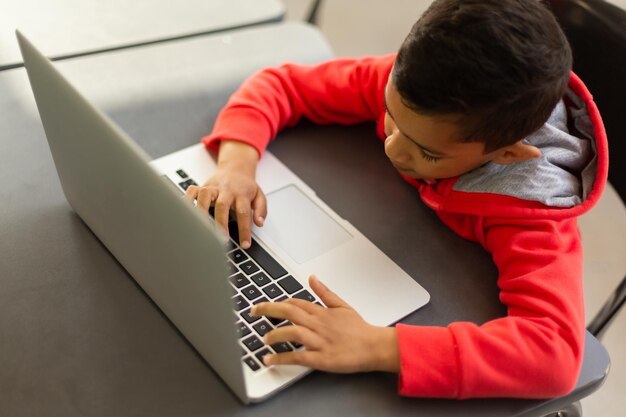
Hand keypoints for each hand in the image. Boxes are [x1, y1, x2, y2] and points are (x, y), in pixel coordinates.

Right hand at [184, 141, 265, 248]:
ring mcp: (212, 188)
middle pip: (222, 205)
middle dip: (221, 223)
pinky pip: (192, 191)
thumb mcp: (259, 195)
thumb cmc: (245, 185)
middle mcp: (226, 190)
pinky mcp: (202, 186)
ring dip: (202, 212)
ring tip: (201, 229)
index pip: (244, 213)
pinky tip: (186, 213)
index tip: (245, 244)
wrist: (236, 167)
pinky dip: (187, 200)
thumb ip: (261, 209)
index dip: (244, 230)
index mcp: (241, 194)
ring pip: (204, 196)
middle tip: (221, 239)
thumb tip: (259, 223)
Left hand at [251, 275, 400, 372]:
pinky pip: (298, 357)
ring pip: (292, 333)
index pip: (296, 303)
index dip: (279, 304)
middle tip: (253, 311)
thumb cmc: (360, 329)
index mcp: (322, 312)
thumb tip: (312, 278)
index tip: (268, 306)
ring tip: (264, 338)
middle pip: (289, 312)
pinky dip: (282, 358)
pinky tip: (270, 360)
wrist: (374, 346)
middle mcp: (318, 324)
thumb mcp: (342, 305)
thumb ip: (325, 292)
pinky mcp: (321, 359)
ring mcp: (319, 341)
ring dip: (274, 335)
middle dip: (268, 310)